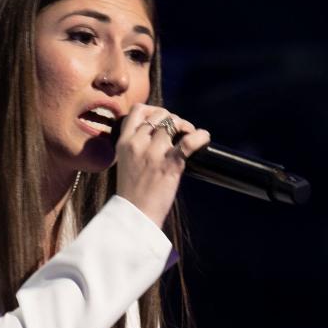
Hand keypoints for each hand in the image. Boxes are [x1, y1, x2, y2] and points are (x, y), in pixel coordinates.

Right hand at [115, 104, 210, 228]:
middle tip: (179, 131)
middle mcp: (137, 144)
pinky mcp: (170, 164)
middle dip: (172, 118)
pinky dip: (201, 136)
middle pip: (160, 113)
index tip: (161, 120)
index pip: (138, 111)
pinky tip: (204, 138)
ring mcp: (153, 153)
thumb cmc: (133, 194)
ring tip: (189, 136)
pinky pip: (190, 141)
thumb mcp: (126, 164)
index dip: (153, 110)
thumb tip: (160, 134)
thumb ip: (137, 147)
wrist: (134, 217)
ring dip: (185, 126)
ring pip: (174, 122)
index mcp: (123, 143)